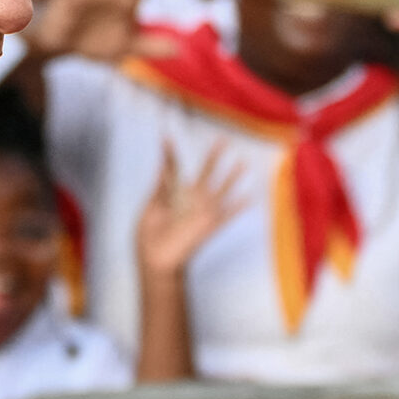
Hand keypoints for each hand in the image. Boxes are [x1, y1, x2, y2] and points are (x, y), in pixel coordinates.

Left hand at [137, 141, 243, 279]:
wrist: (156, 261)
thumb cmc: (148, 239)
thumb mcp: (150, 210)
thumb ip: (159, 189)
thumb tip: (162, 166)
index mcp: (172, 196)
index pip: (174, 170)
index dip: (169, 154)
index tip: (165, 137)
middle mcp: (190, 201)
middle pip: (205, 173)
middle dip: (214, 157)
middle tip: (222, 140)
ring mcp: (201, 212)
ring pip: (221, 190)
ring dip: (232, 177)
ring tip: (242, 162)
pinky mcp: (209, 226)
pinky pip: (228, 215)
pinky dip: (239, 206)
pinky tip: (251, 197)